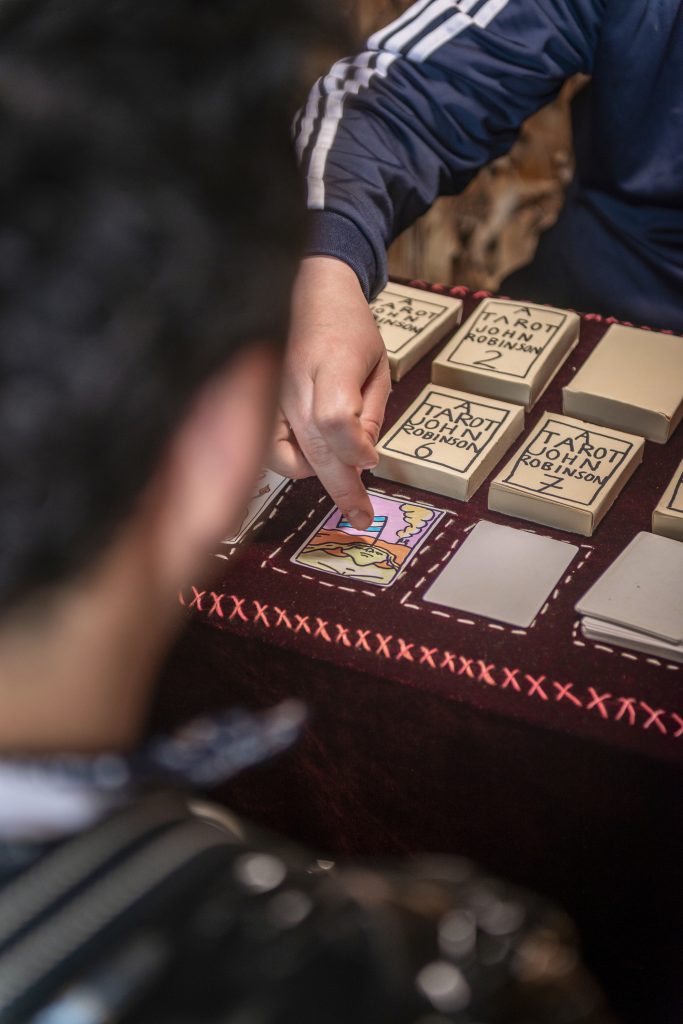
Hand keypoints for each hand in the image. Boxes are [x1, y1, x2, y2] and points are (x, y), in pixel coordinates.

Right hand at [271, 256, 390, 529]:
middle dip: (343, 488)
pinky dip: (290, 461)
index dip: (354, 448)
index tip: (372, 461)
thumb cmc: (346, 325)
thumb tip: (363, 460)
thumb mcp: (377, 364)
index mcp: (331, 363)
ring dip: (314, 474)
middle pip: (315, 448)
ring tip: (338, 469)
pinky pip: (269, 447)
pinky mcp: (257, 401)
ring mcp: (269, 393)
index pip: (335, 418)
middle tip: (362, 515)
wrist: (305, 288)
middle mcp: (294, 382)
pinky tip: (310, 456)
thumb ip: (371, 412)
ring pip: (285, 456)